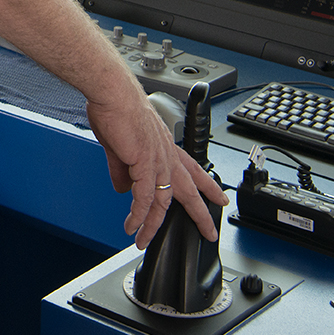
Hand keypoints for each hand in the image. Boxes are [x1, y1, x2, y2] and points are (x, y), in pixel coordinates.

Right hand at [86, 85, 228, 247]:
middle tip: (209, 232)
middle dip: (201, 214)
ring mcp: (157, 162)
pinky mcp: (144, 165)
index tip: (220, 197)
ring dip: (153, 224)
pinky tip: (132, 225)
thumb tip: (122, 189)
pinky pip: (144, 198)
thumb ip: (122, 170)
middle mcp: (167, 156)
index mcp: (165, 148)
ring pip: (163, 202)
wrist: (113, 94)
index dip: (208, 186)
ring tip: (143, 240)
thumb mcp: (121, 146)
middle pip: (190, 192)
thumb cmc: (117, 109)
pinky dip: (139, 215)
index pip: (195, 171)